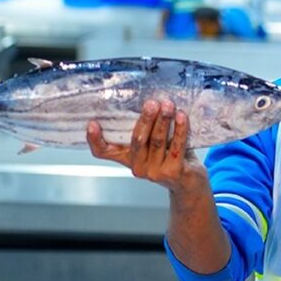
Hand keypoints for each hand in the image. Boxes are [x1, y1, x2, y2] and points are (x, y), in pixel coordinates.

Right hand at [87, 99, 205, 192]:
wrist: (189, 181)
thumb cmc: (169, 156)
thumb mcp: (152, 144)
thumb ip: (145, 129)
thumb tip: (144, 99)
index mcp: (127, 157)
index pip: (103, 152)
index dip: (95, 139)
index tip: (92, 123)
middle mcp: (137, 167)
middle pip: (137, 140)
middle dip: (145, 119)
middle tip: (151, 103)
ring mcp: (154, 172)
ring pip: (157, 141)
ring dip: (163, 120)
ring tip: (168, 105)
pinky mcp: (173, 172)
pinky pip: (176, 147)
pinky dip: (179, 130)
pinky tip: (181, 117)